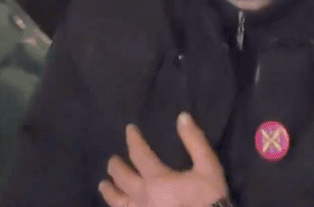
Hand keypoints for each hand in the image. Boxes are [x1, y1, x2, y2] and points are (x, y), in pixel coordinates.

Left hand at [99, 112, 228, 206]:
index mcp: (157, 180)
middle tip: (112, 160)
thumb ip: (195, 142)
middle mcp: (142, 197)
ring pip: (117, 202)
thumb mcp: (208, 168)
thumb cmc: (209, 200)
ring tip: (103, 184)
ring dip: (109, 191)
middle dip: (115, 166)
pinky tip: (118, 206)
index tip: (129, 129)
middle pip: (122, 179)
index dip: (133, 139)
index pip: (138, 154)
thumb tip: (182, 116)